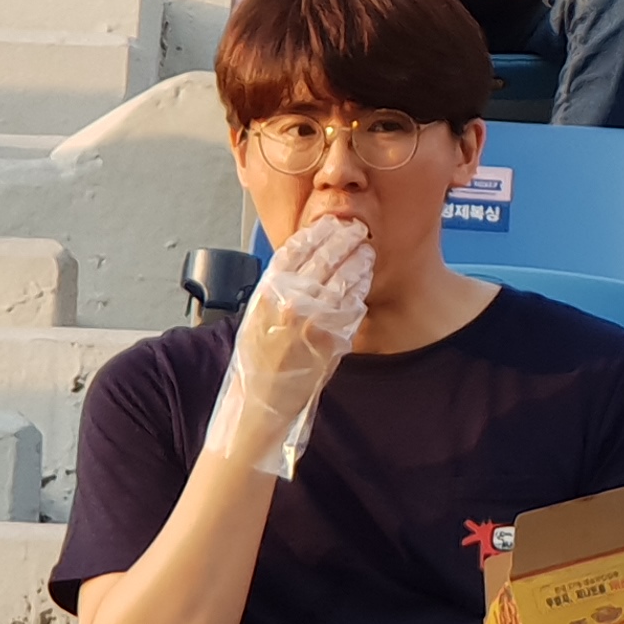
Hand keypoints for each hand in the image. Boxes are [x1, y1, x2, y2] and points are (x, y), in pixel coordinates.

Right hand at [203, 217, 371, 475]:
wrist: (261, 400)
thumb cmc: (257, 358)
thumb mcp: (256, 315)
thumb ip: (278, 288)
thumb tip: (304, 259)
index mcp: (267, 292)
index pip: (295, 249)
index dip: (315, 233)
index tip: (329, 224)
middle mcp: (289, 302)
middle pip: (323, 258)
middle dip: (343, 240)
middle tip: (356, 231)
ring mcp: (313, 321)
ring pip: (343, 279)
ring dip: (357, 262)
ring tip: (366, 253)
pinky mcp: (332, 340)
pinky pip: (353, 307)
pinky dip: (360, 290)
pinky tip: (363, 281)